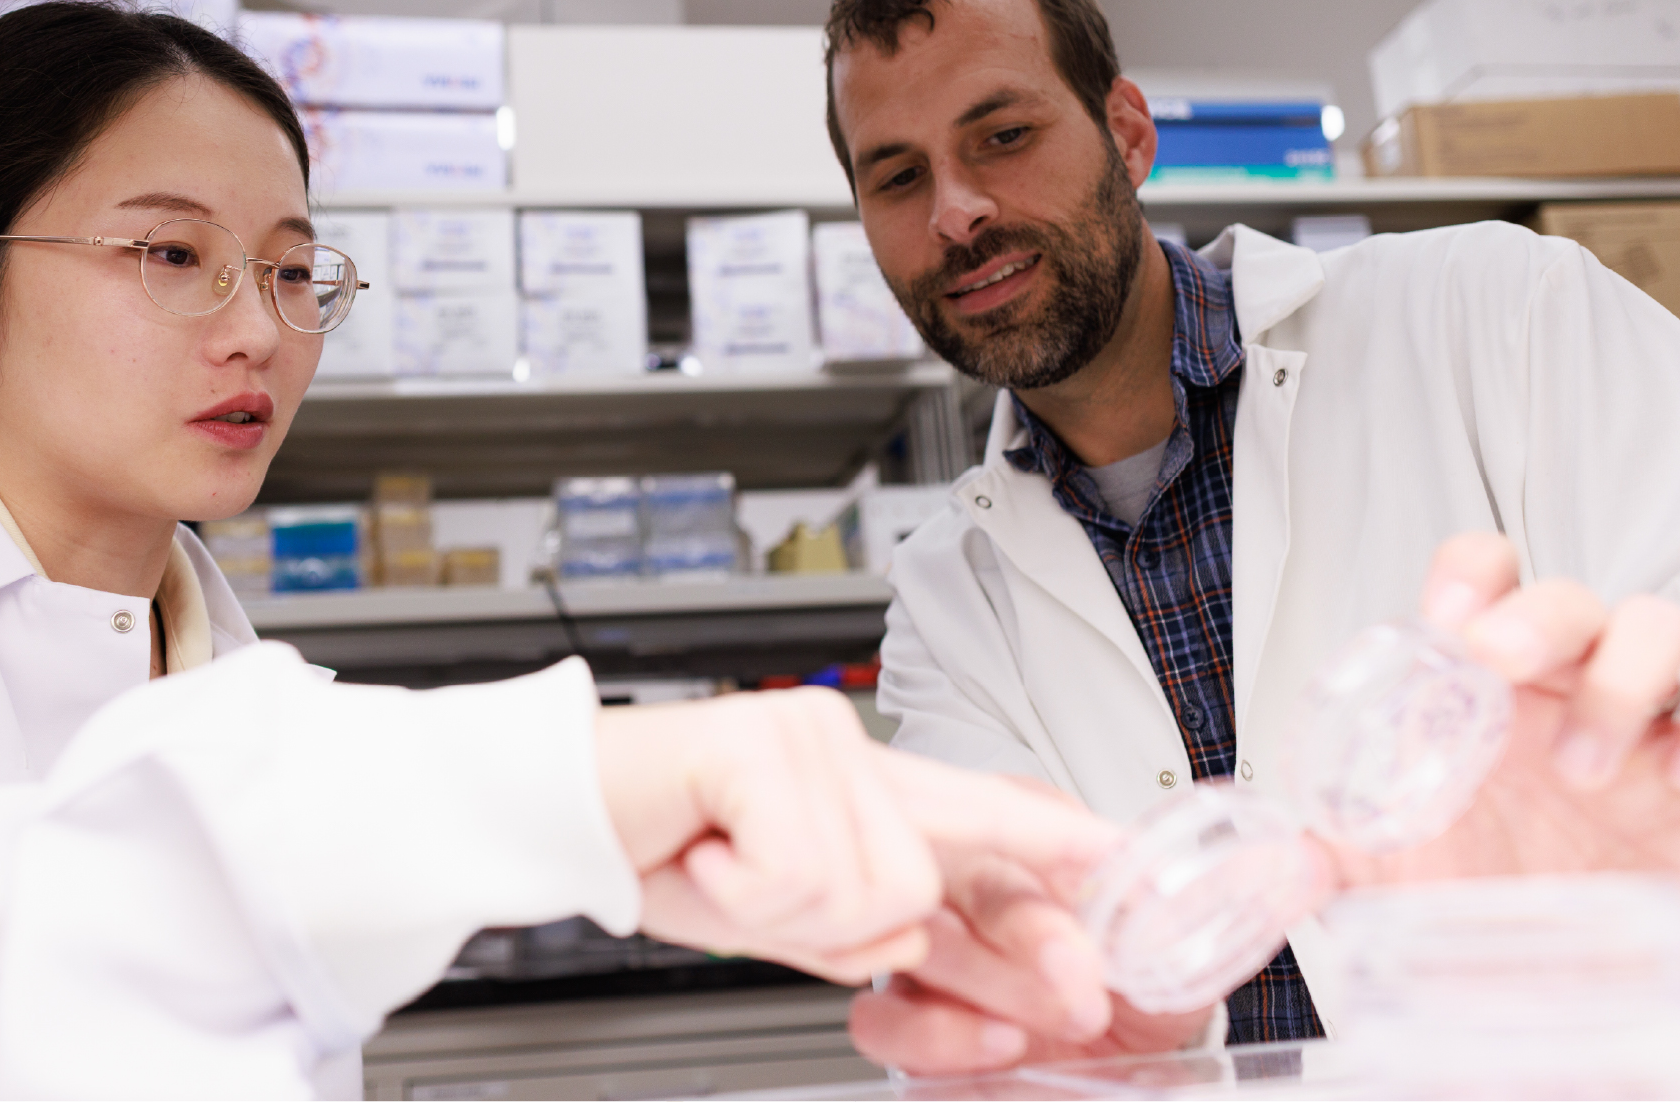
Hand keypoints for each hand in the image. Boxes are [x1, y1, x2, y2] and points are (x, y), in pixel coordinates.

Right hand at [593, 688, 1114, 983]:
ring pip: (865, 889)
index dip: (1054, 837)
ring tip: (715, 868)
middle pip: (919, 886)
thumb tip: (914, 944)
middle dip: (846, 931)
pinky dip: (739, 890)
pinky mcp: (763, 742)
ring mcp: (810, 736)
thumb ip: (860, 929)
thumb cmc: (658, 849)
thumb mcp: (777, 913)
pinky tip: (700, 854)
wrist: (557, 809)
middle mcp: (848, 749)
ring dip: (775, 911)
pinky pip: (801, 872)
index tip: (1122, 858)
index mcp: (860, 791)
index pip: (978, 809)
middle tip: (748, 896)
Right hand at [846, 849, 1211, 1075]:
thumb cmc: (1135, 972)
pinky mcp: (904, 1012)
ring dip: (989, 986)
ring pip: (918, 946)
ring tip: (1055, 1018)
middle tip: (1083, 977)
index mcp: (1024, 829)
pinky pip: (881, 1019)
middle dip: (1023, 930)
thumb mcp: (1184, 933)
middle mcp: (964, 878)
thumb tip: (1286, 871)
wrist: (1121, 1045)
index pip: (1018, 817)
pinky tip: (998, 1044)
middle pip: (958, 879)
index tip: (1106, 872)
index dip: (1057, 842)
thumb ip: (1215, 902)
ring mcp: (926, 944)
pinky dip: (935, 1036)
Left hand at [1326, 533, 1679, 969]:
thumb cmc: (1468, 917)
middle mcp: (1559, 694)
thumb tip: (1272, 853)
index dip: (1470, 577)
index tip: (1447, 617)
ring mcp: (1640, 732)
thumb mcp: (1378, 879)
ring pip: (1656, 628)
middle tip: (1502, 661)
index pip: (1482, 581)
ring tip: (1583, 763)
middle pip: (1567, 598)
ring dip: (1622, 677)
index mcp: (1480, 692)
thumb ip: (1323, 848)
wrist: (1542, 1007)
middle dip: (1536, 616)